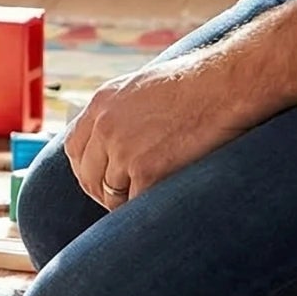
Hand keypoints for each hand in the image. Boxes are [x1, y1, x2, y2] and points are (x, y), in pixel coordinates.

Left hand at [62, 53, 263, 209]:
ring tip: (146, 201)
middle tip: (120, 201)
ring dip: (125, 204)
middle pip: (87, 175)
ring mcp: (123, 150)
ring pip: (110, 194)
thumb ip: (120, 112)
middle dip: (101, 192)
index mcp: (101, 103)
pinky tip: (160, 203)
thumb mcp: (141, 88)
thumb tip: (112, 141)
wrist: (222, 88)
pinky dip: (146, 209)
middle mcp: (105, 126)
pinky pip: (135, 204)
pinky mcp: (146, 171)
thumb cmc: (192, 86)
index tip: (99, 180)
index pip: (74, 147)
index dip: (86, 169)